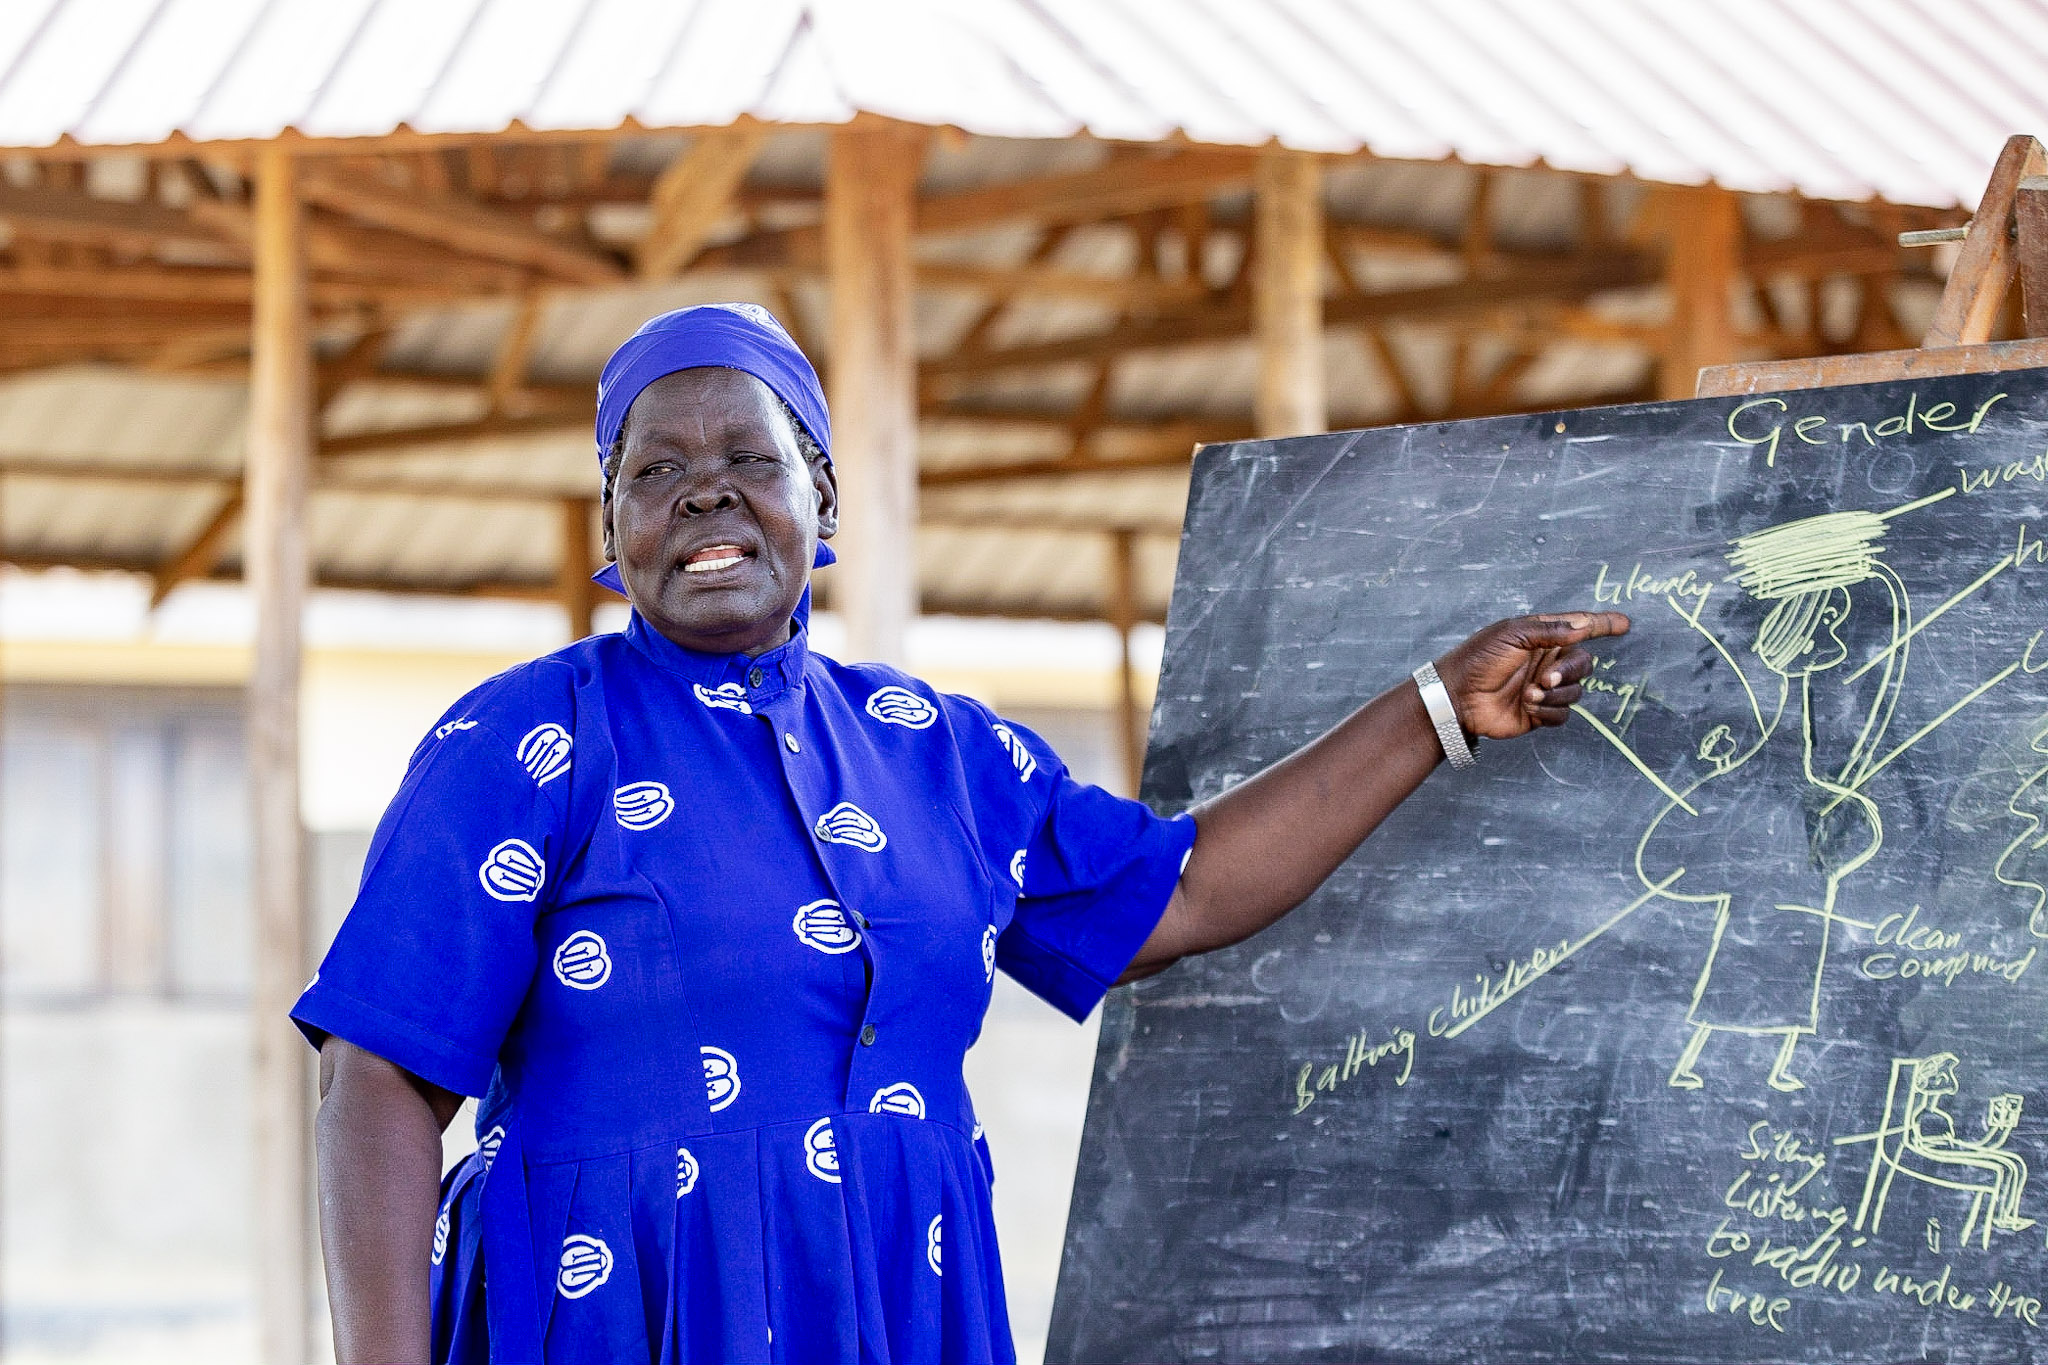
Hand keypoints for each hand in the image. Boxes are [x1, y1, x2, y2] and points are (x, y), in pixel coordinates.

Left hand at [1432, 612, 1629, 739]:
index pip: (1579, 628)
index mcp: (1542, 638)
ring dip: (1555, 693)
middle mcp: (1547, 662)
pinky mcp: (1540, 712)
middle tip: (1547, 677)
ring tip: (1529, 694)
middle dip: (1571, 671)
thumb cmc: (1479, 659)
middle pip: (1584, 664)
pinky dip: (1548, 710)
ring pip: (1576, 691)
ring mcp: (1544, 688)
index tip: (1624, 623)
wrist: (1458, 697)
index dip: (1602, 625)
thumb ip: (1549, 630)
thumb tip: (1582, 626)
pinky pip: (1563, 713)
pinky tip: (1528, 706)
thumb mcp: (1512, 635)